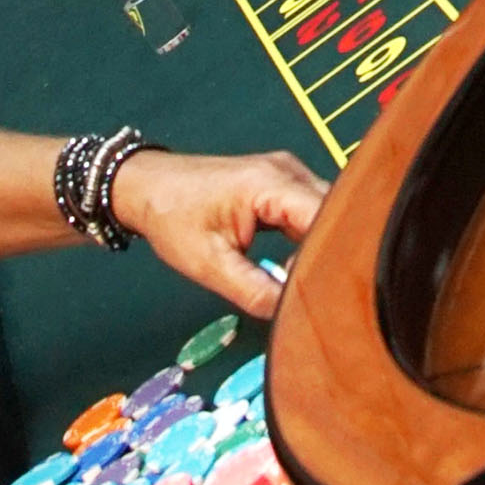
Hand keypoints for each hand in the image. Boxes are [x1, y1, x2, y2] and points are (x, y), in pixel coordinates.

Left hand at [113, 145, 326, 317]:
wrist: (145, 184)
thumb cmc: (172, 218)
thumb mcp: (210, 266)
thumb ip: (255, 293)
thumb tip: (295, 314)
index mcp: (270, 184)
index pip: (327, 217)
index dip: (338, 256)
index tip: (337, 294)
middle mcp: (288, 170)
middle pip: (333, 213)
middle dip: (336, 254)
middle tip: (331, 296)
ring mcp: (286, 173)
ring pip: (325, 212)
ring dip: (323, 247)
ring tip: (317, 285)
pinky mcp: (281, 182)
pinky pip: (309, 211)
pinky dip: (310, 238)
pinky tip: (302, 267)